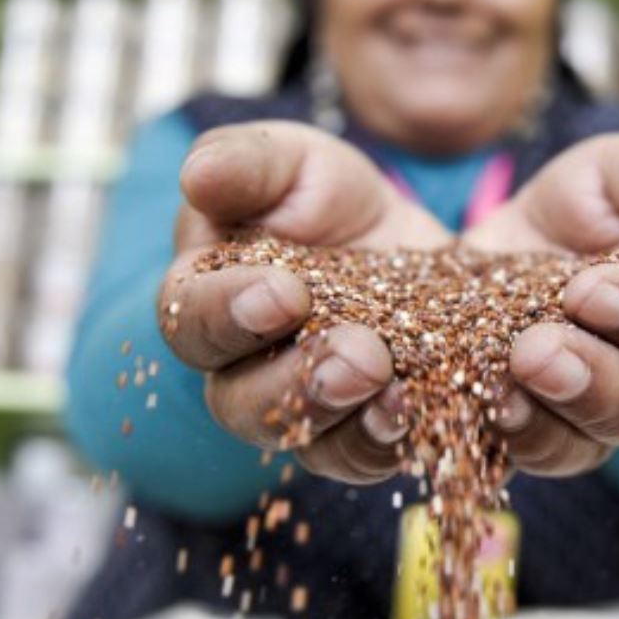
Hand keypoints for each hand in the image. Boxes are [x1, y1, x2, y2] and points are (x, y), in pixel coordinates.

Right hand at [158, 121, 448, 482]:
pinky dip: (395, 440)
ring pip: (309, 443)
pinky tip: (427, 411)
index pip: (191, 319)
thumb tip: (196, 175)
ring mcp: (304, 414)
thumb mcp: (291, 160)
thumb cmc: (321, 194)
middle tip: (360, 355)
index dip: (230, 312)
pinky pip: (368, 457)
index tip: (285, 292)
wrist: (405, 240)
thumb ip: (245, 162)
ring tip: (396, 392)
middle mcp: (242, 373)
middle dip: (299, 382)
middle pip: (244, 403)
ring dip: (351, 423)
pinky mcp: (363, 435)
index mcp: (205, 299)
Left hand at [464, 133, 618, 476]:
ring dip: (551, 421)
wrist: (505, 248)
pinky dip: (510, 438)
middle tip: (538, 351)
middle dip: (598, 378)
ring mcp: (600, 416)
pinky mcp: (545, 438)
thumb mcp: (611, 171)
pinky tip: (481, 410)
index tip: (589, 290)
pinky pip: (538, 456)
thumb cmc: (583, 204)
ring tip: (505, 387)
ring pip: (596, 443)